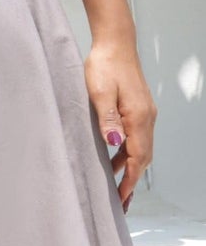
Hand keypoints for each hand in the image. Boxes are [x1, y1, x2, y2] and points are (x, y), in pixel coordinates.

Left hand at [85, 41, 155, 212]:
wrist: (115, 43)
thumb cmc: (104, 65)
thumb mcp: (99, 92)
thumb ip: (107, 119)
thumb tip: (115, 144)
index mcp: (138, 118)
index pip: (138, 158)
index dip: (130, 180)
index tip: (123, 199)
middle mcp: (146, 118)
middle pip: (143, 158)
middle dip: (131, 180)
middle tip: (121, 201)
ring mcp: (144, 113)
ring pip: (140, 147)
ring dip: (128, 166)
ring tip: (115, 185)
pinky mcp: (138, 108)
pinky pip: (136, 136)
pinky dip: (127, 151)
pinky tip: (114, 155)